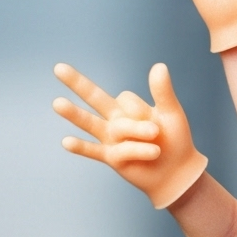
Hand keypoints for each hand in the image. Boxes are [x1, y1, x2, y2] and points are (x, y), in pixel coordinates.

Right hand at [53, 61, 208, 208]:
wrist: (179, 171)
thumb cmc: (176, 140)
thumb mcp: (172, 114)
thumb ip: (163, 92)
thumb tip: (159, 65)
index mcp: (128, 108)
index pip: (126, 99)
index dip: (141, 112)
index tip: (158, 128)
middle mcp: (115, 121)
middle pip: (94, 98)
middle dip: (77, 83)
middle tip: (58, 67)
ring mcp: (111, 139)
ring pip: (92, 124)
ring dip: (76, 114)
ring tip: (58, 103)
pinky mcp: (112, 159)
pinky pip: (94, 152)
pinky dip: (82, 148)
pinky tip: (66, 142)